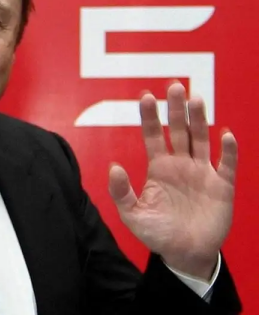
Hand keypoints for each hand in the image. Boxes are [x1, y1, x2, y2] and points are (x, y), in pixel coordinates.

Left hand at [108, 82, 237, 279]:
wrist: (185, 254)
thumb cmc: (157, 233)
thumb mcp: (132, 215)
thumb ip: (121, 192)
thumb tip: (113, 166)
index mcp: (159, 167)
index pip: (152, 135)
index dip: (149, 117)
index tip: (145, 96)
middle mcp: (180, 164)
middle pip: (178, 130)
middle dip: (176, 109)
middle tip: (174, 86)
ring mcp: (202, 173)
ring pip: (201, 139)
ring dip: (199, 120)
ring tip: (196, 98)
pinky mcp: (221, 186)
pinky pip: (226, 165)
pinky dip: (227, 151)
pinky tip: (225, 135)